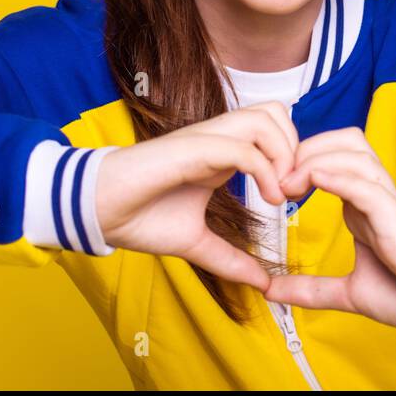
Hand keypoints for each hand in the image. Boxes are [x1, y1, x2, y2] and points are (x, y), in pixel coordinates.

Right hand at [94, 101, 296, 292]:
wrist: (99, 212)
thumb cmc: (140, 217)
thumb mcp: (197, 243)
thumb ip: (230, 259)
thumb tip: (263, 283)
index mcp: (223, 153)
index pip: (275, 129)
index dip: (293, 157)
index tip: (291, 198)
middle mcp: (218, 139)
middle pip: (277, 112)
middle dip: (296, 148)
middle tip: (291, 191)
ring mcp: (205, 139)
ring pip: (265, 118)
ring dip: (284, 154)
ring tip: (279, 195)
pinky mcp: (192, 148)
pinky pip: (242, 147)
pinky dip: (264, 169)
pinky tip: (266, 200)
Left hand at [265, 127, 395, 341]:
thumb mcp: (350, 292)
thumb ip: (311, 290)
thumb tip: (270, 291)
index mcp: (364, 205)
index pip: (333, 156)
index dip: (300, 158)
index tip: (271, 183)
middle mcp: (376, 195)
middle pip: (346, 139)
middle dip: (308, 145)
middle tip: (277, 177)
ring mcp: (389, 205)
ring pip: (356, 154)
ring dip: (317, 159)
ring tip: (287, 183)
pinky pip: (368, 186)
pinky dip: (339, 178)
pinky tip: (314, 179)